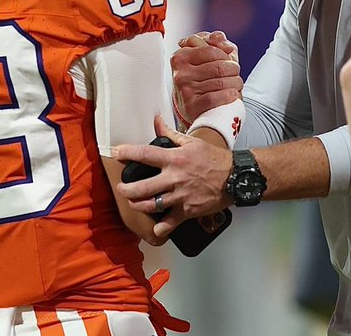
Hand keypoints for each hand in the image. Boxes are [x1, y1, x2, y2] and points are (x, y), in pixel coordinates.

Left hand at [113, 116, 232, 236]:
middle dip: (126, 189)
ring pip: (151, 205)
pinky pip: (169, 223)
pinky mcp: (187, 211)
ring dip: (137, 205)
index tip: (115, 153)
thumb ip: (170, 134)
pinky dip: (160, 228)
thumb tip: (157, 121)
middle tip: (121, 188)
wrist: (235, 177)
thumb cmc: (214, 158)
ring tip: (133, 203)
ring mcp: (180, 196)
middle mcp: (174, 178)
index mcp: (175, 159)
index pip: (145, 154)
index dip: (127, 153)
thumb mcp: (192, 142)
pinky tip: (155, 227)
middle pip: (141, 187)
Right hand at [171, 31, 241, 123]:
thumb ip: (215, 40)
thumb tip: (224, 44)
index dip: (226, 56)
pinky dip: (229, 96)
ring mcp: (184, 90)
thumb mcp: (207, 54)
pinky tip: (233, 94)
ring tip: (236, 85)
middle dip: (234, 70)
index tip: (228, 61)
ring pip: (220, 83)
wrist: (195, 105)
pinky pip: (215, 98)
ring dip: (235, 84)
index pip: (211, 50)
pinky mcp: (191, 106)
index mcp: (181, 56)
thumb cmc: (202, 76)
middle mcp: (180, 73)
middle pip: (219, 67)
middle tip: (235, 74)